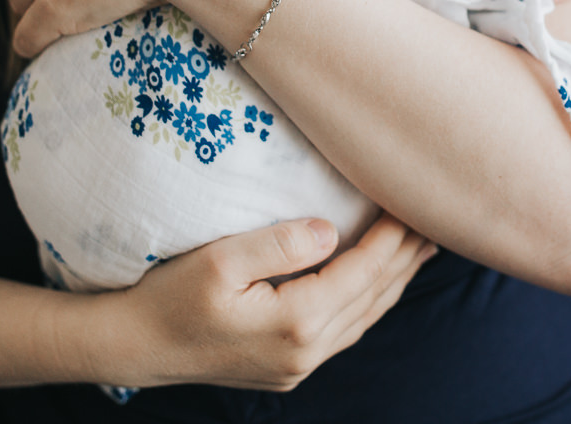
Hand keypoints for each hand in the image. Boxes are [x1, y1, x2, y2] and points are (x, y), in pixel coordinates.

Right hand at [95, 214, 434, 390]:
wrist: (134, 346)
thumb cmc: (170, 295)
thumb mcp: (219, 260)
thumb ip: (280, 243)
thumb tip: (332, 231)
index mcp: (296, 322)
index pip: (364, 271)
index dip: (394, 235)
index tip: (415, 201)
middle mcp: (306, 352)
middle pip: (373, 296)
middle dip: (406, 256)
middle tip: (436, 217)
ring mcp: (298, 367)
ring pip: (365, 317)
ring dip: (395, 280)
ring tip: (419, 246)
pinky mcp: (288, 369)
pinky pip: (345, 331)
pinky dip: (369, 301)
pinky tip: (377, 281)